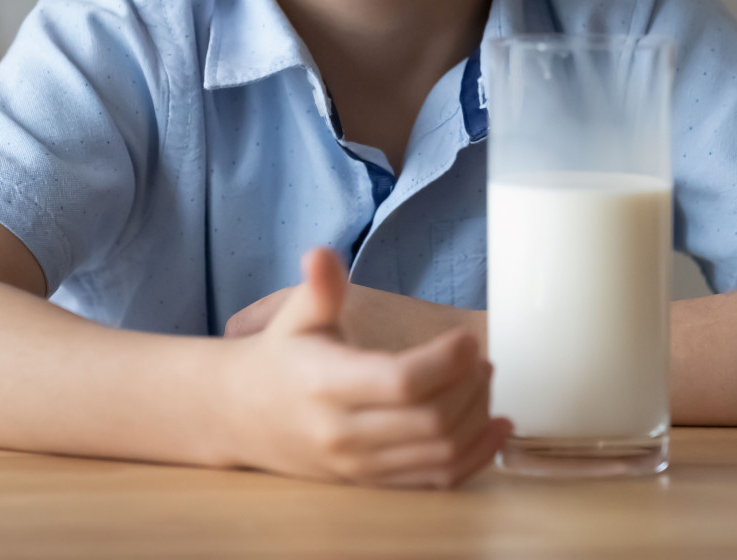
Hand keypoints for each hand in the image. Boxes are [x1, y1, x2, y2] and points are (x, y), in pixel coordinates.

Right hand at [221, 247, 509, 488]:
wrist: (241, 416)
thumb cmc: (279, 358)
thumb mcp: (293, 317)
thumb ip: (318, 288)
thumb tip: (321, 253)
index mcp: (326, 385)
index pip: (401, 382)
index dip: (446, 362)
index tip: (467, 339)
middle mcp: (343, 433)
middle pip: (432, 420)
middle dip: (470, 387)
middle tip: (481, 358)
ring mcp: (360, 465)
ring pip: (441, 454)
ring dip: (477, 418)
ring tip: (485, 382)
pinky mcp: (373, 483)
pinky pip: (438, 481)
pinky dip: (476, 457)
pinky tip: (495, 428)